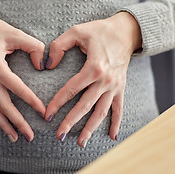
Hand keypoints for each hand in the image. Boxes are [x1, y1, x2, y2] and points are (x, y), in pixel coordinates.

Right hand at [0, 10, 45, 142]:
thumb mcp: (14, 33)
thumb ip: (33, 46)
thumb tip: (41, 64)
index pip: (18, 89)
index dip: (32, 101)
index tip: (43, 112)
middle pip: (4, 106)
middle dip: (17, 122)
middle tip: (30, 136)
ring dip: (2, 125)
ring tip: (14, 138)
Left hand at [45, 12, 141, 146]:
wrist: (127, 31)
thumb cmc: (100, 31)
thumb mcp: (77, 31)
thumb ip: (59, 45)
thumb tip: (48, 65)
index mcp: (93, 67)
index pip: (71, 89)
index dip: (57, 103)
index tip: (47, 114)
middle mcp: (105, 81)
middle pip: (85, 106)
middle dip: (71, 122)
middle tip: (59, 135)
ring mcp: (115, 86)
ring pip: (101, 112)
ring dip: (91, 128)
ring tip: (80, 142)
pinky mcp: (121, 88)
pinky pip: (119, 109)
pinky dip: (116, 123)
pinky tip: (113, 137)